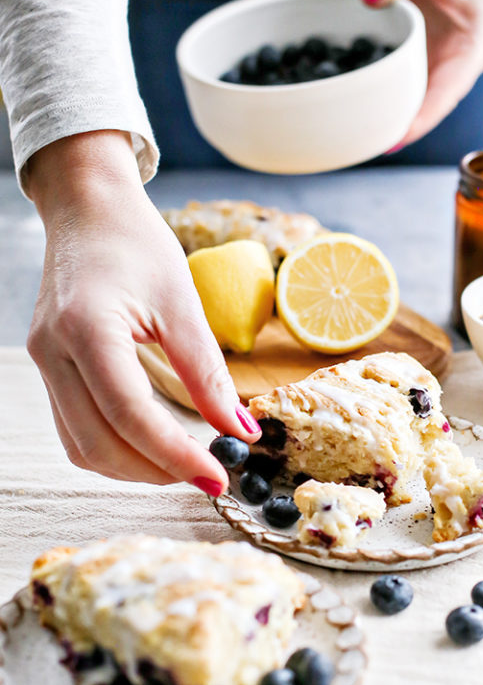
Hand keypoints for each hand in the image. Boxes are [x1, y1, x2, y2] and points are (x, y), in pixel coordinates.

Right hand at [25, 131, 259, 493]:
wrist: (87, 209)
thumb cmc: (137, 243)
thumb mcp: (182, 301)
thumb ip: (208, 372)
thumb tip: (240, 430)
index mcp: (86, 328)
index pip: (129, 414)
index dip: (175, 454)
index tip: (218, 476)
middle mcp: (51, 352)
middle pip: (97, 444)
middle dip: (155, 470)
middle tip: (207, 472)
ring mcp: (41, 361)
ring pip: (80, 446)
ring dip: (132, 466)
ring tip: (184, 461)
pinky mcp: (46, 366)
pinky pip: (74, 426)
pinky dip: (114, 446)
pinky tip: (152, 442)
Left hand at [362, 0, 482, 145]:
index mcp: (470, 56)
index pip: (445, 97)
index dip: (421, 120)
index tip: (396, 139)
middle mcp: (455, 68)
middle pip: (427, 107)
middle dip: (400, 126)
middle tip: (367, 143)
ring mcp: (439, 66)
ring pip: (414, 97)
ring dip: (391, 113)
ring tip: (359, 133)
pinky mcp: (424, 58)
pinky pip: (403, 78)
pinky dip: (384, 88)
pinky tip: (359, 99)